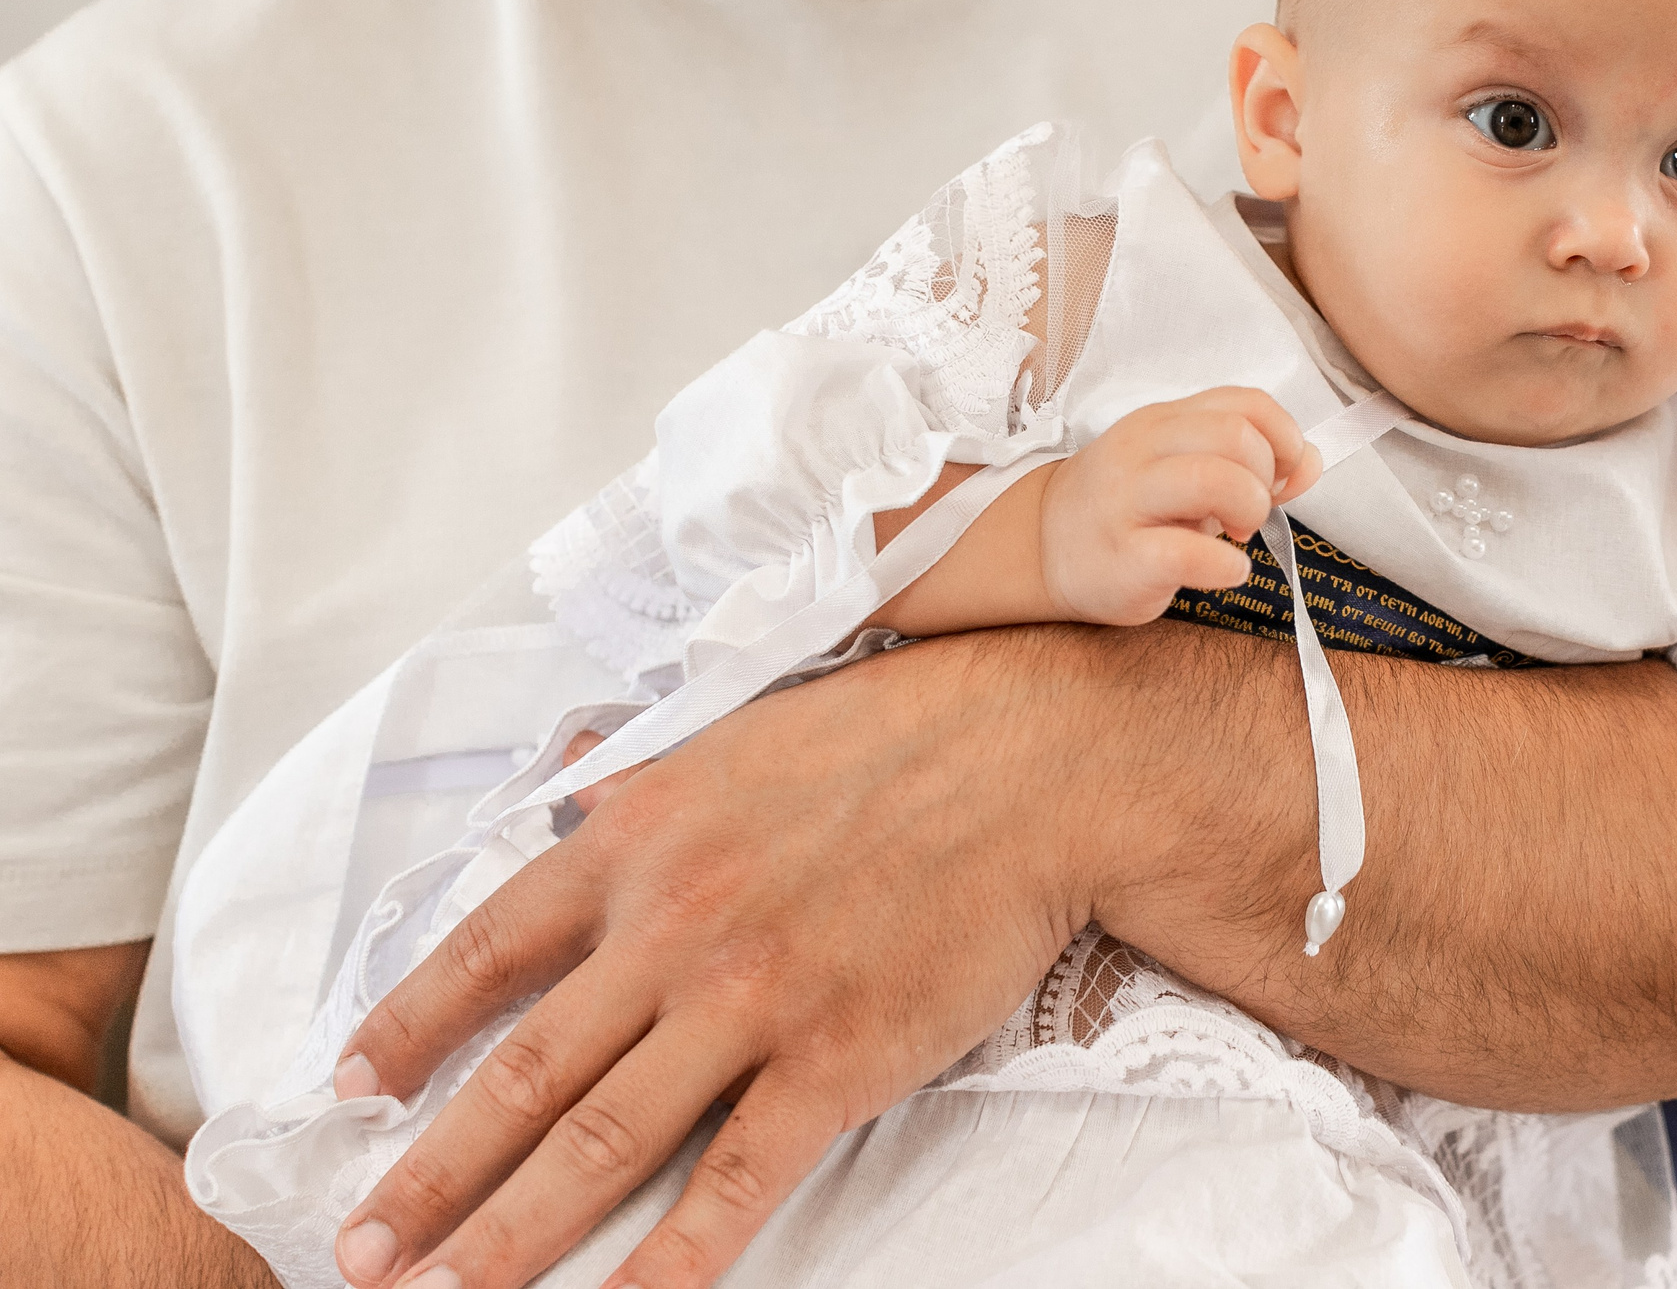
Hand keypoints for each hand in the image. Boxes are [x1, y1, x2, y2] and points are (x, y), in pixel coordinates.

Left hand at [324, 626, 1135, 1288]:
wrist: (1037, 764)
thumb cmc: (901, 734)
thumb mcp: (741, 730)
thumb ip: (647, 781)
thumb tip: (578, 797)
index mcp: (638, 839)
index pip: (483, 949)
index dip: (404, 1028)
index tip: (351, 1087)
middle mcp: (672, 927)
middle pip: (522, 1075)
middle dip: (427, 1174)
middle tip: (358, 1246)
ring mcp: (752, 1001)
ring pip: (603, 1142)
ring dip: (509, 1234)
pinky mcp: (836, 1062)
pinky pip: (735, 1183)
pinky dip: (671, 1260)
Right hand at [1038, 387, 1317, 625]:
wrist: (1042, 548)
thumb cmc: (1128, 510)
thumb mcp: (1186, 471)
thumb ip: (1250, 463)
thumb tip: (1311, 460)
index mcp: (1163, 422)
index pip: (1244, 403)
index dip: (1282, 438)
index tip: (1280, 476)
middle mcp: (1142, 451)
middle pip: (1236, 435)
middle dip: (1264, 477)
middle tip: (1250, 511)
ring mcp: (1127, 501)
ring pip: (1213, 478)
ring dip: (1248, 509)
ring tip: (1238, 534)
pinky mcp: (1123, 556)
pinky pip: (1188, 551)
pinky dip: (1225, 565)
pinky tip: (1225, 570)